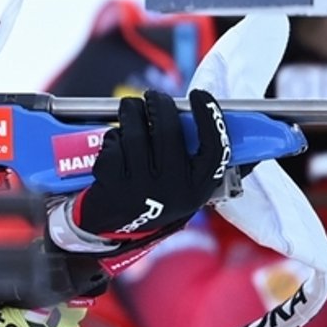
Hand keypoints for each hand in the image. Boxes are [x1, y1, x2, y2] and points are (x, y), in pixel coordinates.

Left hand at [49, 90, 228, 263]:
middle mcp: (173, 190)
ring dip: (131, 112)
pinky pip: (113, 146)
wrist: (113, 230)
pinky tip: (114, 145)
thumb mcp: (183, 187)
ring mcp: (141, 188)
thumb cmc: (153, 197)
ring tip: (130, 108)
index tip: (201, 96)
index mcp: (198, 189)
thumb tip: (211, 116)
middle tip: (153, 96)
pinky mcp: (112, 184)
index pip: (214, 147)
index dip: (210, 117)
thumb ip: (194, 157)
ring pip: (136, 133)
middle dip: (159, 104)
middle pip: (169, 131)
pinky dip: (111, 139)